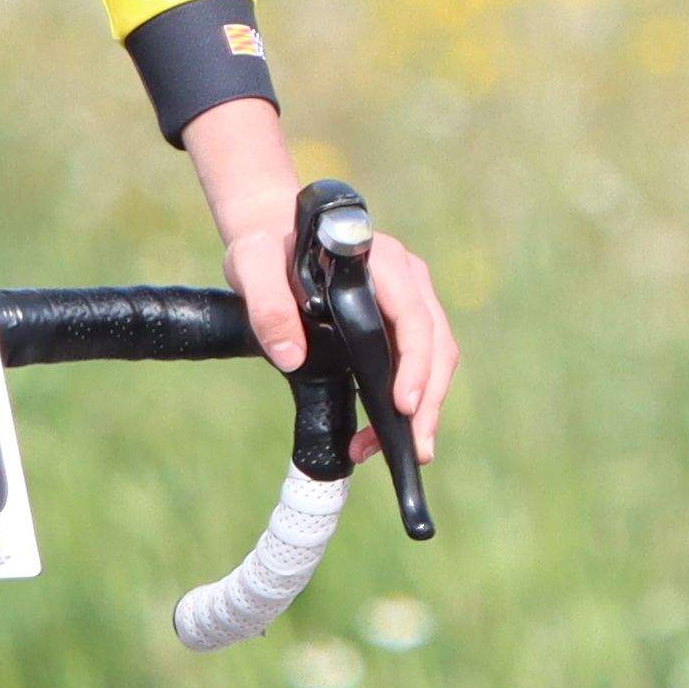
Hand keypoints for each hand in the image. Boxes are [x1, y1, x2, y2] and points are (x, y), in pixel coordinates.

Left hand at [183, 96, 455, 464]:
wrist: (273, 237)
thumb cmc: (265, 249)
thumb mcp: (252, 267)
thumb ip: (267, 306)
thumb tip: (291, 358)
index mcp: (379, 260)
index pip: (412, 314)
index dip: (414, 361)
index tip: (403, 404)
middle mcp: (406, 276)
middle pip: (436, 342)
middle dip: (429, 399)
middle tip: (416, 449)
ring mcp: (410, 297)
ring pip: (436, 356)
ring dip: (424, 406)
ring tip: (400, 450)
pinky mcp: (402, 319)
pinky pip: (419, 362)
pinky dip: (409, 400)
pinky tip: (381, 432)